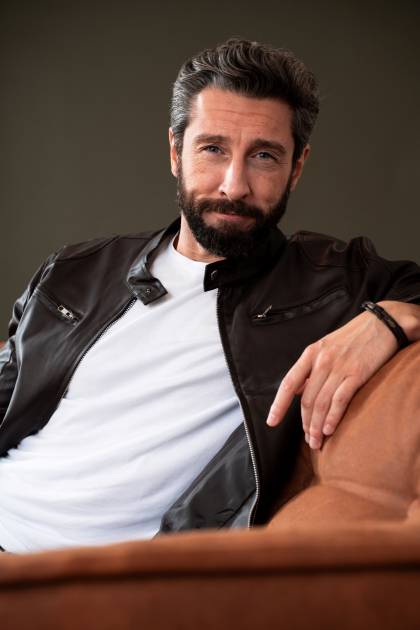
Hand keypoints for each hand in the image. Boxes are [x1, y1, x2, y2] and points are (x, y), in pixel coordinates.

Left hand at [265, 302, 409, 448]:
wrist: (380, 325)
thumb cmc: (352, 338)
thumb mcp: (324, 347)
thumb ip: (309, 369)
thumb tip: (296, 390)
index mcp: (310, 354)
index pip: (288, 383)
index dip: (279, 405)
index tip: (271, 421)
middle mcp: (321, 361)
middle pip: (307, 400)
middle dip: (305, 424)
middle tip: (308, 440)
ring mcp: (338, 367)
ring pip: (321, 403)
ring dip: (317, 426)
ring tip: (317, 441)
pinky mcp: (356, 374)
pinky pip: (340, 400)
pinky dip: (333, 418)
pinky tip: (330, 430)